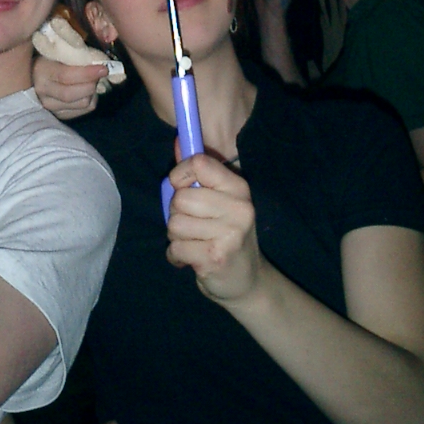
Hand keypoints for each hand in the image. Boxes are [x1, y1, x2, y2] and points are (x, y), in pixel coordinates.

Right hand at [32, 56, 107, 119]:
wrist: (34, 74)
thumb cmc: (50, 57)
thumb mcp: (57, 51)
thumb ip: (74, 54)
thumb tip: (99, 60)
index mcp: (41, 72)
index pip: (66, 76)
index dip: (87, 73)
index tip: (103, 68)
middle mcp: (43, 93)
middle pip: (73, 94)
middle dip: (92, 83)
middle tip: (100, 73)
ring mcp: (50, 107)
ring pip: (82, 103)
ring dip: (92, 91)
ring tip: (92, 80)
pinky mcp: (60, 115)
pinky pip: (84, 110)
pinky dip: (91, 99)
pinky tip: (87, 90)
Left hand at [165, 153, 265, 309]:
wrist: (248, 282)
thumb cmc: (226, 235)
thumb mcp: (219, 201)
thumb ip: (198, 173)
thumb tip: (178, 140)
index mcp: (238, 188)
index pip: (199, 163)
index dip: (180, 175)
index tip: (182, 188)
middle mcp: (239, 208)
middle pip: (181, 197)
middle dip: (176, 213)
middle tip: (192, 225)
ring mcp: (229, 234)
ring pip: (175, 224)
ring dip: (176, 237)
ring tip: (194, 242)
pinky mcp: (215, 258)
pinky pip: (175, 248)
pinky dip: (176, 256)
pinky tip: (192, 259)